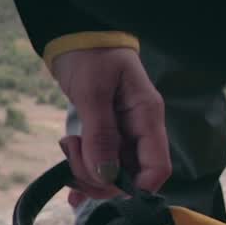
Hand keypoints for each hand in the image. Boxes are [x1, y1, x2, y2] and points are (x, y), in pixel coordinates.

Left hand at [49, 47, 170, 204]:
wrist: (78, 38)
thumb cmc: (91, 56)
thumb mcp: (93, 92)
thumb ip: (101, 135)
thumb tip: (107, 176)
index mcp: (147, 117)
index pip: (158, 167)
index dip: (136, 186)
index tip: (102, 183)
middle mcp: (140, 130)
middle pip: (131, 176)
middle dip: (99, 176)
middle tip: (72, 150)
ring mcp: (124, 134)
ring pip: (112, 173)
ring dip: (86, 171)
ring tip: (67, 145)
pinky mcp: (107, 135)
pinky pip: (101, 165)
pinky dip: (84, 176)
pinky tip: (68, 184)